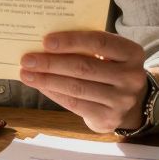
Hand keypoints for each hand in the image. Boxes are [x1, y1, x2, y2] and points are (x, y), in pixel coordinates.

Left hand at [19, 31, 148, 132]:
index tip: (45, 41)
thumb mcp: (109, 54)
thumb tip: (45, 44)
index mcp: (132, 53)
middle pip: (84, 67)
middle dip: (51, 63)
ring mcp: (122, 100)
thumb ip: (87, 46)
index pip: (99, 42)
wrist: (132, 102)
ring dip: (47, 80)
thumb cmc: (111, 69)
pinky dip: (54, 94)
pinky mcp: (108, 118)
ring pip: (77, 88)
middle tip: (27, 59)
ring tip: (26, 74)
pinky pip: (75, 104)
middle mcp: (131, 77)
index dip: (71, 41)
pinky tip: (40, 86)